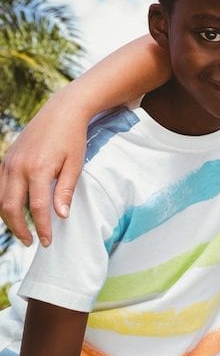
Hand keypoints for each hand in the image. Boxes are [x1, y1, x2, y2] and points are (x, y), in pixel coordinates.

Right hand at [0, 107, 87, 246]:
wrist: (61, 112)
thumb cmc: (72, 138)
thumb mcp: (75, 164)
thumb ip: (66, 191)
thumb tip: (61, 216)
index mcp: (38, 169)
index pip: (38, 207)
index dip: (42, 227)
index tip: (47, 242)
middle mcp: (18, 167)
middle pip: (10, 207)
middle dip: (19, 229)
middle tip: (31, 242)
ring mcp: (9, 163)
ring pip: (0, 199)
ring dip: (8, 218)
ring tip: (22, 231)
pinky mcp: (6, 160)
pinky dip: (3, 202)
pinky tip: (13, 212)